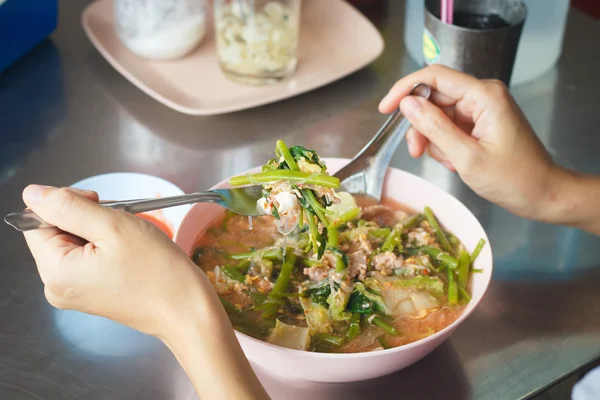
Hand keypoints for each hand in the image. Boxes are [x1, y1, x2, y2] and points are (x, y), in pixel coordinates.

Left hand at [21, 185, 211, 339]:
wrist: (186, 309)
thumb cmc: (157, 270)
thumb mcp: (112, 225)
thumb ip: (68, 206)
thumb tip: (33, 193)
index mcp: (54, 271)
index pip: (35, 220)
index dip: (65, 203)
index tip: (99, 203)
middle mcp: (56, 286)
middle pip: (54, 231)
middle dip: (85, 217)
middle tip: (119, 220)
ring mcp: (74, 293)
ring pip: (73, 242)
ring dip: (98, 230)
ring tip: (128, 238)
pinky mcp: (91, 293)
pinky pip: (87, 258)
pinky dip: (105, 245)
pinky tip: (128, 250)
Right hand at [379, 65, 563, 221]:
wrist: (542, 194)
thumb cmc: (513, 179)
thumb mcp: (466, 157)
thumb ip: (434, 128)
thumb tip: (407, 104)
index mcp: (484, 95)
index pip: (434, 77)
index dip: (405, 89)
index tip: (385, 109)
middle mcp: (482, 95)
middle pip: (433, 98)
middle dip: (420, 126)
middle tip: (416, 152)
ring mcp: (481, 109)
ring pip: (438, 115)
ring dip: (433, 140)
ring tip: (448, 162)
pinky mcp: (480, 122)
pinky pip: (448, 126)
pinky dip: (444, 145)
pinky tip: (456, 161)